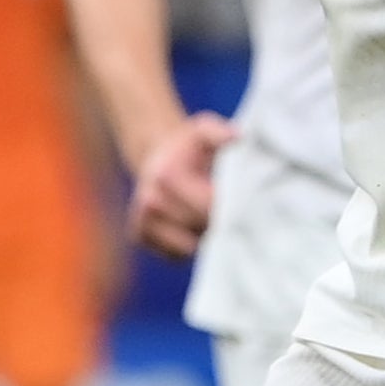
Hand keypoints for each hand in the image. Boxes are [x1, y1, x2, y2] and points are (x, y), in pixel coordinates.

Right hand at [127, 111, 233, 258]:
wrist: (154, 155)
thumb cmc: (188, 145)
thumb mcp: (203, 130)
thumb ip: (220, 133)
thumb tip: (237, 138)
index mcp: (168, 176)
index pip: (209, 208)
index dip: (231, 207)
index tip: (245, 202)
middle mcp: (151, 201)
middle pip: (201, 229)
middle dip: (220, 223)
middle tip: (232, 211)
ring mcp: (142, 220)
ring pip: (189, 247)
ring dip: (204, 237)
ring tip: (209, 217)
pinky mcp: (138, 235)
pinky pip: (174, 255)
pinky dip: (187, 246)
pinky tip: (192, 226)